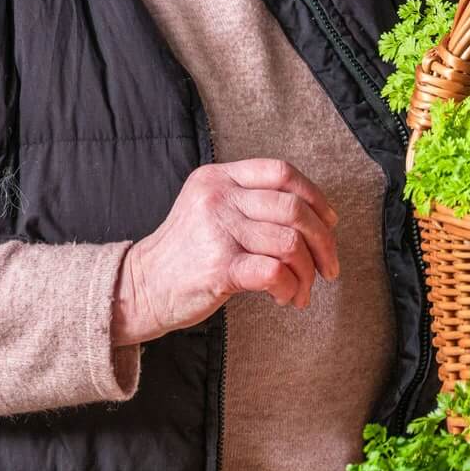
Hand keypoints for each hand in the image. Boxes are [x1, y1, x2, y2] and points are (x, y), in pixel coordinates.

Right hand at [113, 159, 339, 345]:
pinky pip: (274, 271)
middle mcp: (219, 198)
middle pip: (293, 209)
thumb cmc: (185, 252)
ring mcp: (217, 231)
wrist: (139, 287)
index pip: (282, 173)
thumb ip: (251, 201)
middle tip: (329, 265)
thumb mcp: (210, 207)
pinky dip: (290, 287)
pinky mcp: (218, 267)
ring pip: (289, 242)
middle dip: (322, 240)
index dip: (315, 196)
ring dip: (307, 271)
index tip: (330, 221)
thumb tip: (316, 217)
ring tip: (302, 289)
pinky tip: (286, 297)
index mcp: (220, 177)